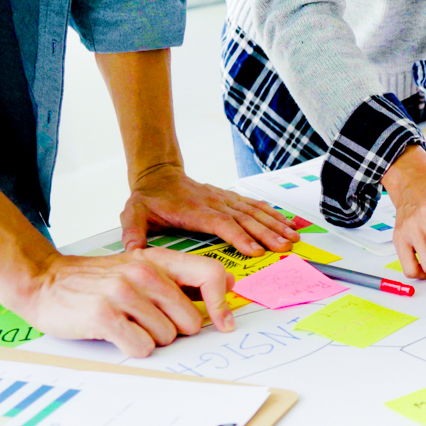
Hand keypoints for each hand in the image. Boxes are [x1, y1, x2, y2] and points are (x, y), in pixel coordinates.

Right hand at [22, 248, 235, 357]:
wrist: (44, 282)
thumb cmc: (101, 281)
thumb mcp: (144, 269)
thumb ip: (183, 279)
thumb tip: (228, 285)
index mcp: (160, 260)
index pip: (211, 274)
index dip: (223, 305)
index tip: (225, 324)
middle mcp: (144, 272)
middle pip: (191, 321)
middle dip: (175, 330)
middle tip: (149, 321)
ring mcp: (123, 292)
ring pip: (167, 338)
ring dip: (151, 339)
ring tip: (128, 323)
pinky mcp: (105, 315)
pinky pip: (142, 348)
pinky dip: (133, 348)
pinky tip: (117, 334)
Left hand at [121, 164, 299, 255]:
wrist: (158, 174)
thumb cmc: (149, 198)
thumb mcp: (134, 213)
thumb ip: (134, 231)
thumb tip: (132, 251)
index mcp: (195, 210)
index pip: (221, 223)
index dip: (239, 236)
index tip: (256, 250)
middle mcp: (214, 203)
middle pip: (245, 218)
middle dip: (267, 233)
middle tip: (285, 247)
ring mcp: (224, 199)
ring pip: (254, 211)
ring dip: (275, 224)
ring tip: (293, 237)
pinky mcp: (230, 199)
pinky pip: (255, 205)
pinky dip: (273, 214)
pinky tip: (287, 222)